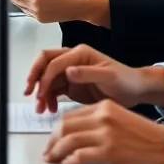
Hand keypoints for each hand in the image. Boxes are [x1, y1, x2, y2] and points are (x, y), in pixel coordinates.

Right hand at [24, 44, 163, 111]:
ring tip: (40, 109)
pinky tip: (51, 110)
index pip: (54, 62)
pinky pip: (54, 90)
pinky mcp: (70, 85)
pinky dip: (49, 99)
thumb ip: (88, 73)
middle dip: (34, 77)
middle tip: (28, 93)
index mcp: (80, 53)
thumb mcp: (110, 76)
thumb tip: (68, 71)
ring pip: (47, 79)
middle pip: (44, 63)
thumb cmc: (126, 80)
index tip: (40, 93)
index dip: (44, 77)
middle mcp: (72, 60)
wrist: (135, 91)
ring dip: (41, 93)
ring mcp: (70, 73)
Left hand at [43, 100, 163, 163]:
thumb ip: (99, 121)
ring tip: (52, 160)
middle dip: (52, 140)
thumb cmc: (146, 136)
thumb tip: (76, 134)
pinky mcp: (110, 151)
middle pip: (65, 126)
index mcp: (104, 106)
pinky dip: (71, 160)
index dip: (57, 129)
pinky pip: (81, 155)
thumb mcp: (120, 118)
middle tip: (48, 152)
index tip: (52, 139)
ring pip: (69, 140)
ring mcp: (106, 134)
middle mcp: (103, 116)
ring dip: (57, 152)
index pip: (70, 115)